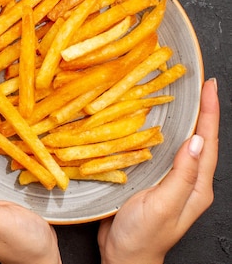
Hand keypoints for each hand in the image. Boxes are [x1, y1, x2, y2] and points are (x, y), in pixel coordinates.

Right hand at [98, 78, 219, 263]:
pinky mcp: (150, 182)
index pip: (208, 143)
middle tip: (197, 85)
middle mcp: (187, 182)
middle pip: (198, 140)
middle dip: (201, 112)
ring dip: (182, 120)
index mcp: (196, 187)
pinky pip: (159, 152)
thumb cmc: (143, 236)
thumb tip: (197, 141)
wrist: (122, 257)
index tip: (209, 86)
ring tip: (179, 98)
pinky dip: (159, 134)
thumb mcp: (164, 205)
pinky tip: (149, 124)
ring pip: (179, 144)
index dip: (209, 113)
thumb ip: (182, 175)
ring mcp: (169, 182)